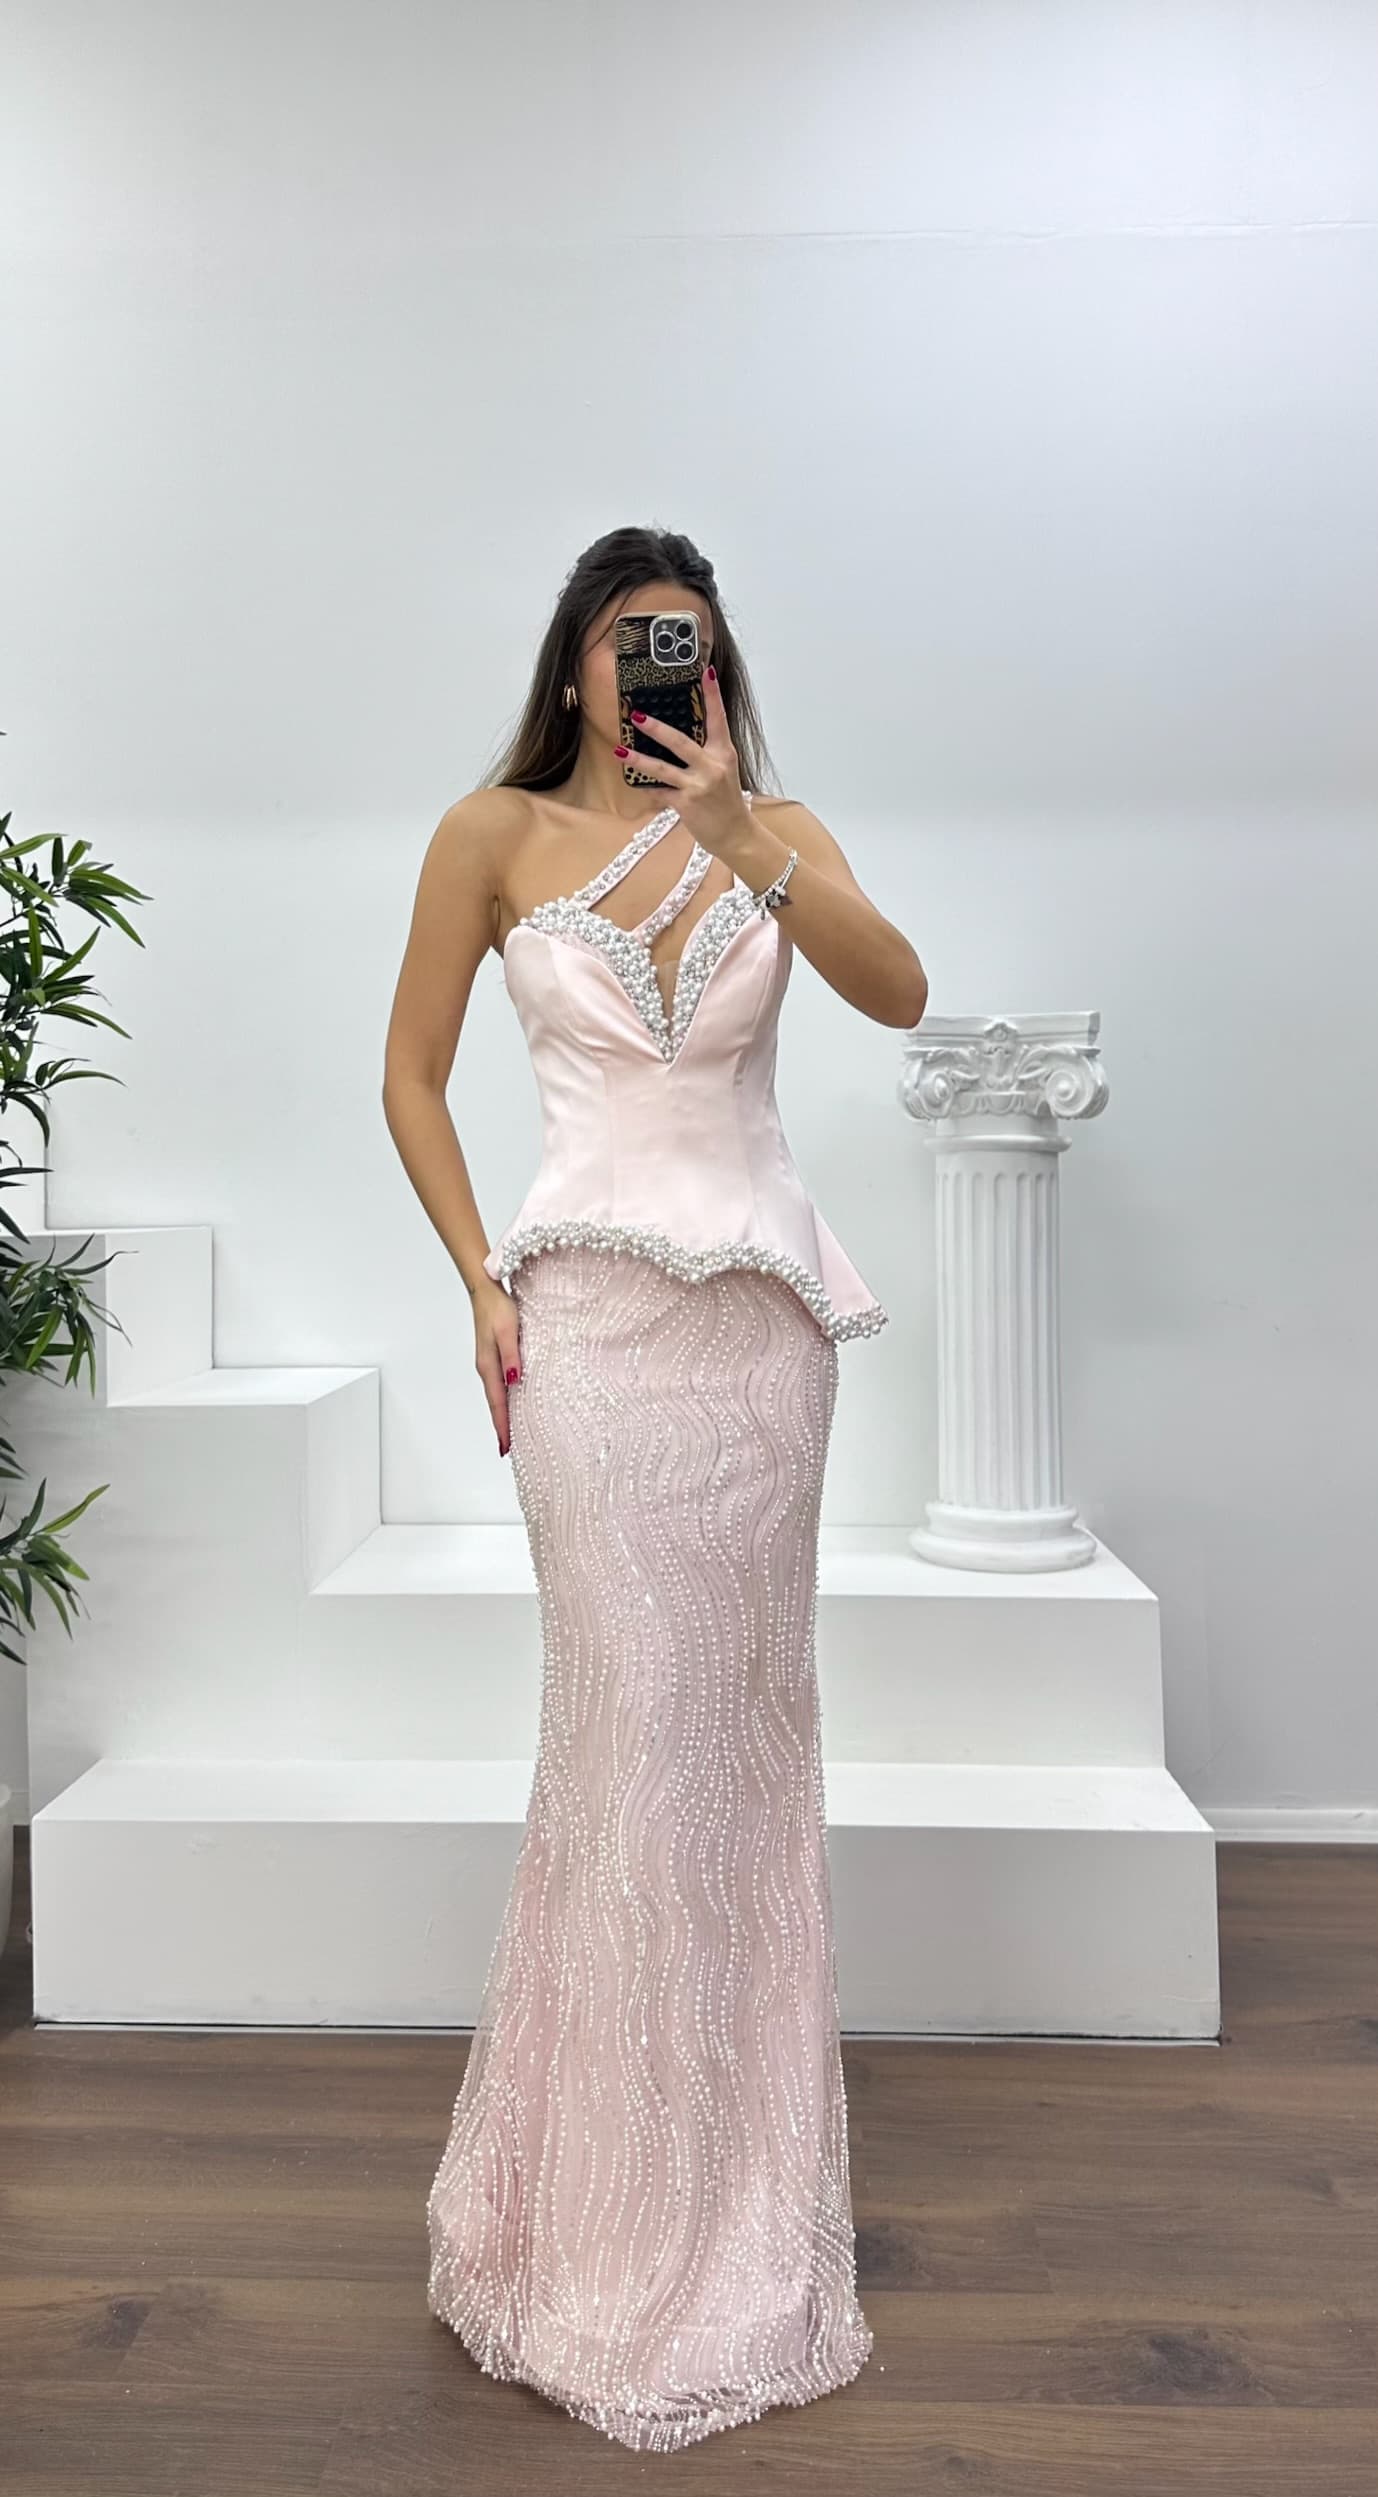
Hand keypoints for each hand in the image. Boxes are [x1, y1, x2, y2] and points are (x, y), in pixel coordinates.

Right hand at [473, 1276, 521, 1458]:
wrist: (484, 1290)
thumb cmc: (498, 1308)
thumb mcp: (509, 1331)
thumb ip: (511, 1357)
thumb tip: (514, 1382)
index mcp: (488, 1367)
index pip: (497, 1404)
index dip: (502, 1427)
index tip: (506, 1448)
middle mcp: (486, 1369)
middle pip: (495, 1405)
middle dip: (501, 1427)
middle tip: (509, 1449)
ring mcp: (488, 1363)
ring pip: (496, 1396)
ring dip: (502, 1414)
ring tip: (510, 1433)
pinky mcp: (492, 1356)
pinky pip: (498, 1385)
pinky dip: (503, 1399)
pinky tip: (511, 1402)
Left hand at [622, 667, 751, 866]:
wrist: (735, 834)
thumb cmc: (727, 801)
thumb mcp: (723, 771)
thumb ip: (706, 753)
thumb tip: (678, 736)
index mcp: (724, 753)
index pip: (719, 718)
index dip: (712, 695)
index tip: (706, 672)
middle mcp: (712, 766)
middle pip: (680, 742)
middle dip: (656, 728)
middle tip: (637, 715)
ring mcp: (698, 786)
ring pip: (663, 769)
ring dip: (639, 759)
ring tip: (620, 751)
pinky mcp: (686, 804)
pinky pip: (659, 792)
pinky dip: (646, 787)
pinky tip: (633, 782)